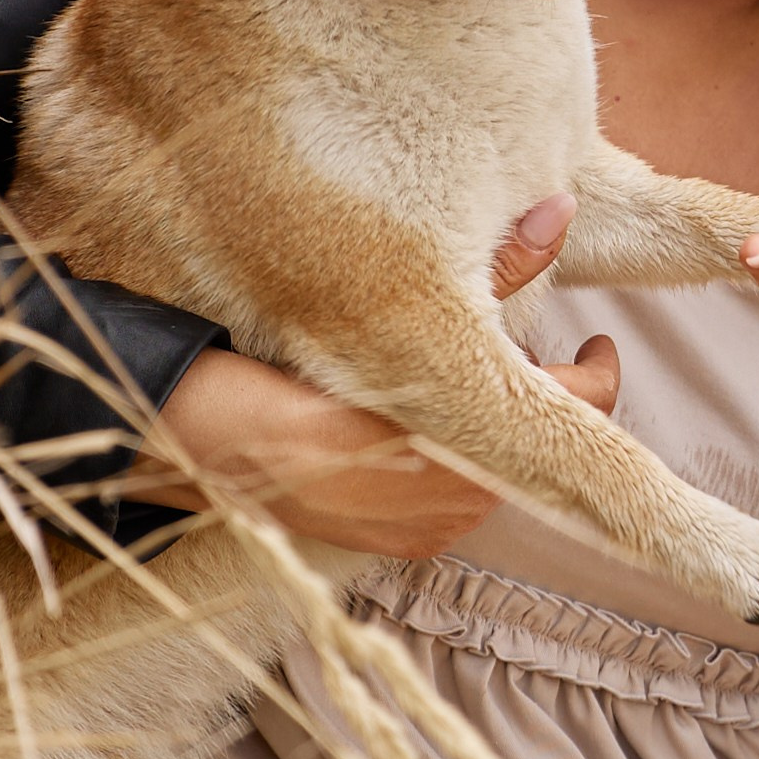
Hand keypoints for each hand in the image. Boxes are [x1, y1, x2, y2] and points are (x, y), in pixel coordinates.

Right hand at [125, 195, 620, 557]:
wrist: (163, 427)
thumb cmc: (262, 360)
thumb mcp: (380, 303)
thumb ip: (483, 267)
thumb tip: (558, 214)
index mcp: (456, 446)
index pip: (574, 410)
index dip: (596, 371)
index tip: (595, 338)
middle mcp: (447, 506)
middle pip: (535, 445)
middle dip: (534, 391)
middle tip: (509, 338)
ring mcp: (415, 533)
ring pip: (493, 470)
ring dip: (486, 422)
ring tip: (449, 370)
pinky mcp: (384, 544)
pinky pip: (447, 496)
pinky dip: (447, 453)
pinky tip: (408, 415)